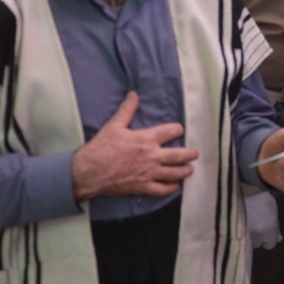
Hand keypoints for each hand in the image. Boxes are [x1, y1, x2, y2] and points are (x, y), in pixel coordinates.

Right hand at [71, 92, 196, 201]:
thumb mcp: (114, 125)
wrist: (89, 172)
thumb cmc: (101, 148)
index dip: (177, 129)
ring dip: (185, 171)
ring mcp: (148, 173)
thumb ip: (127, 110)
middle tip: (194, 154)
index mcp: (146, 139)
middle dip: (190, 154)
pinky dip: (170, 188)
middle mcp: (151, 156)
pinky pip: (161, 190)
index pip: (171, 131)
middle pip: (179, 155)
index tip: (179, 130)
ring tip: (189, 170)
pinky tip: (174, 186)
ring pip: (174, 174)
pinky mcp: (142, 187)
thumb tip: (133, 94)